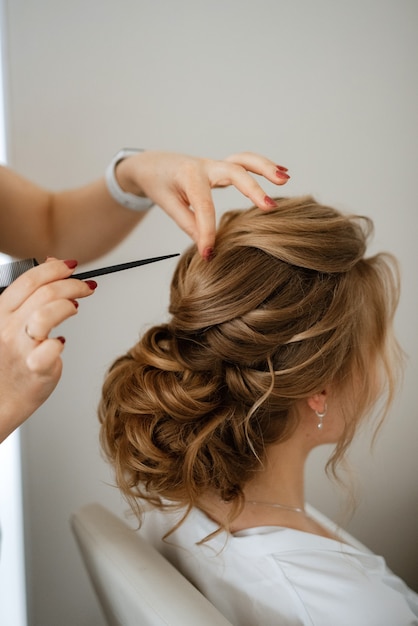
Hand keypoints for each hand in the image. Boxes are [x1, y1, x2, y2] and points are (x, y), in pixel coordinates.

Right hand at [0, 258, 96, 441]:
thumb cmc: (7, 362)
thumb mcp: (11, 322)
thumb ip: (29, 295)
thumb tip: (51, 263)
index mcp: (0, 312)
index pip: (28, 279)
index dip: (55, 269)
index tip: (71, 267)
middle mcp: (8, 328)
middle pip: (45, 292)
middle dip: (72, 284)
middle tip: (85, 287)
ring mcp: (21, 348)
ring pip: (48, 312)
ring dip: (68, 305)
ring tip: (74, 308)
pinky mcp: (36, 367)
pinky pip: (53, 348)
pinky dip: (61, 343)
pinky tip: (61, 344)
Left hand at [116, 151, 289, 258]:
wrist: (153, 164)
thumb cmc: (159, 183)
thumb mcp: (167, 204)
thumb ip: (188, 223)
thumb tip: (207, 246)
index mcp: (189, 176)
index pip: (203, 205)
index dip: (207, 231)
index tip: (209, 254)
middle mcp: (205, 166)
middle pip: (234, 171)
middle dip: (253, 189)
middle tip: (269, 208)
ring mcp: (216, 166)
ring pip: (245, 160)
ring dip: (266, 168)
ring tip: (285, 179)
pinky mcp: (222, 169)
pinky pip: (246, 164)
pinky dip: (263, 167)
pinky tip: (283, 173)